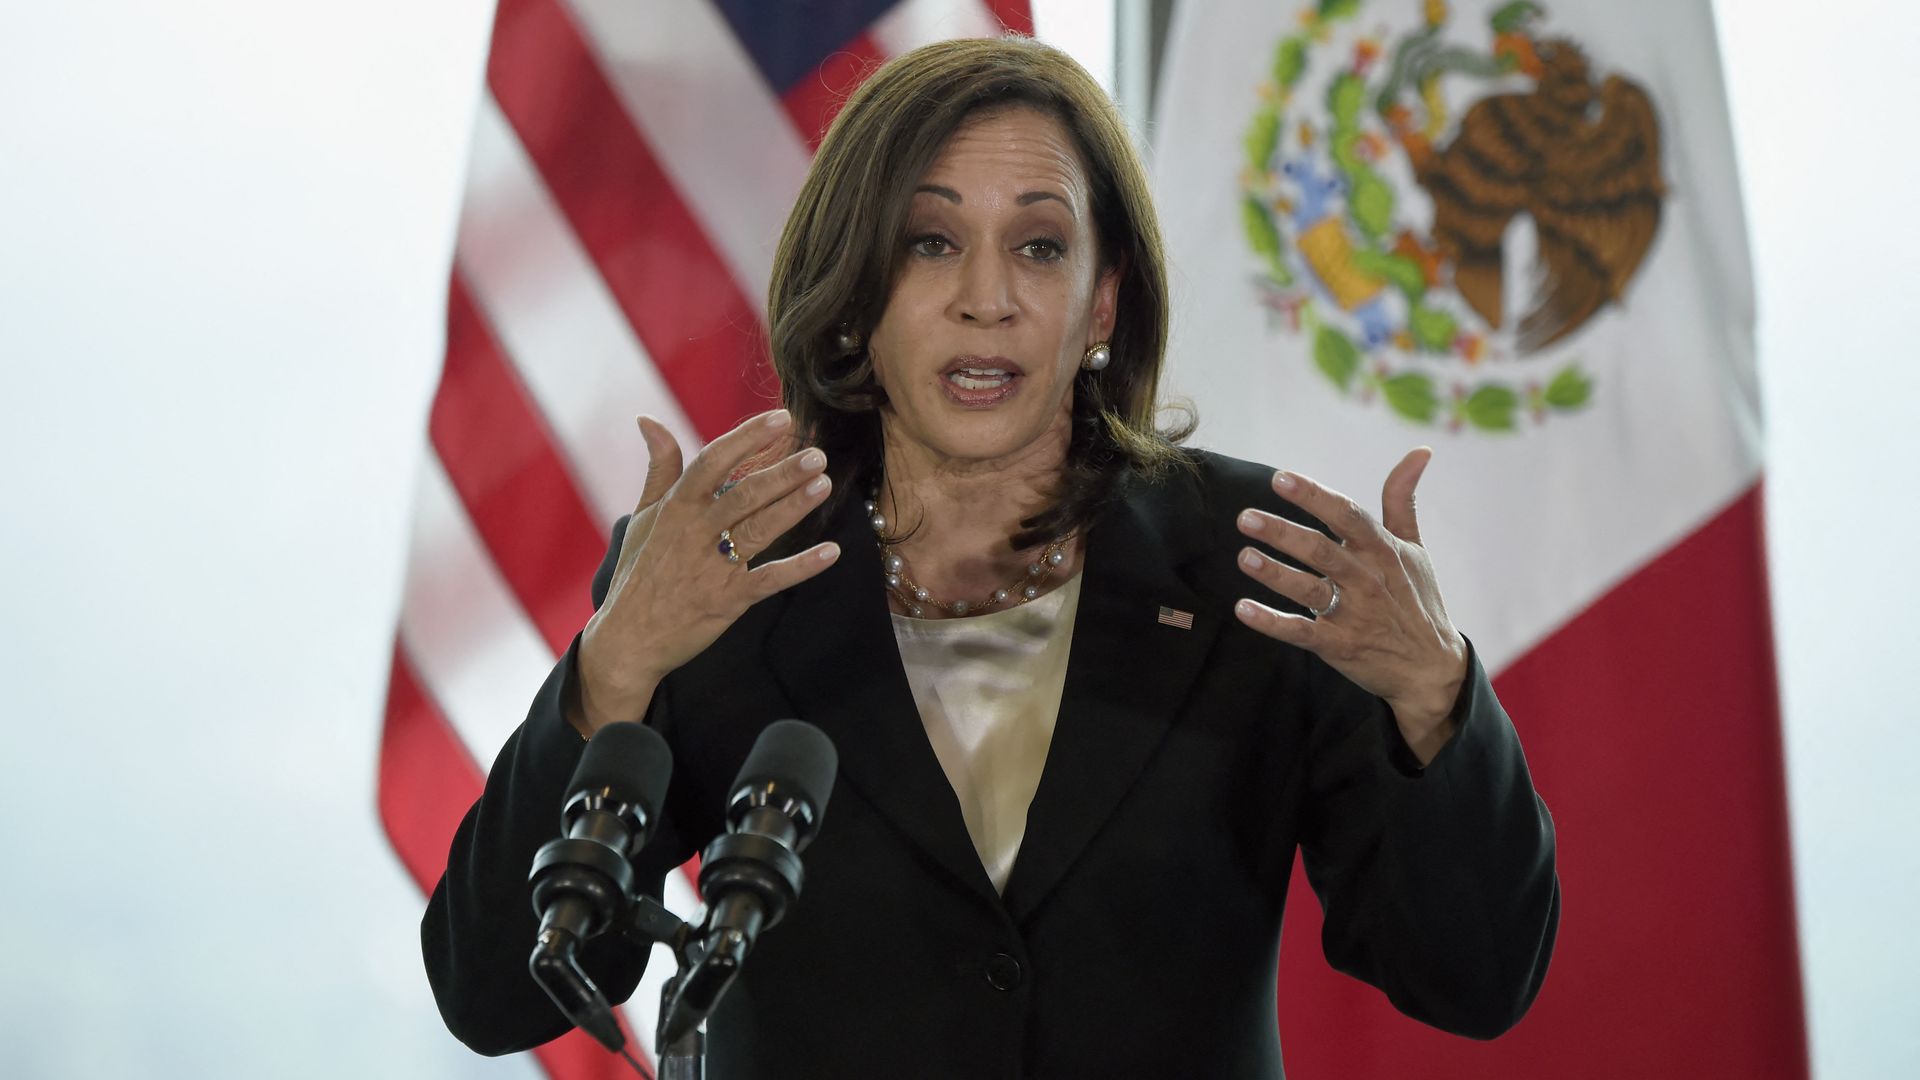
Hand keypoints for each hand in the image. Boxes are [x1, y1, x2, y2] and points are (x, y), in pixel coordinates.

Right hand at [572, 409, 840, 735]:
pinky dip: (801, 567)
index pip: (712, 462)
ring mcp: (712, 568)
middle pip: (743, 496)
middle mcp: (694, 534)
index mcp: (675, 508)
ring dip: (793, 508)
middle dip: (781, 474)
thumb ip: (658, 468)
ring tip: (824, 484)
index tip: (780, 419)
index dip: (746, 439)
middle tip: (816, 454)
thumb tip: (648, 419)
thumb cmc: (638, 572)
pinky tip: (831, 552)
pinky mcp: (728, 601)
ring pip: (758, 531)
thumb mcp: (642, 516)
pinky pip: (770, 580)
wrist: (628, 640)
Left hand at [1232, 448, 1467, 764]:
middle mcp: (1366, 579)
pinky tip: (1243, 609)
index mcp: (1382, 550)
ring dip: (1274, 573)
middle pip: (1321, 550)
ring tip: (1244, 557)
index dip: (1313, 496)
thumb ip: (1403, 500)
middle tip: (1245, 517)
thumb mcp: (1414, 548)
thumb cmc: (1417, 600)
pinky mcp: (1338, 646)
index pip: (1346, 515)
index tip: (1279, 478)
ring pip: (1308, 590)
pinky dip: (1271, 623)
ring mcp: (1352, 614)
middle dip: (1282, 533)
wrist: (1432, 668)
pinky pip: (1300, 632)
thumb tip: (1421, 450)